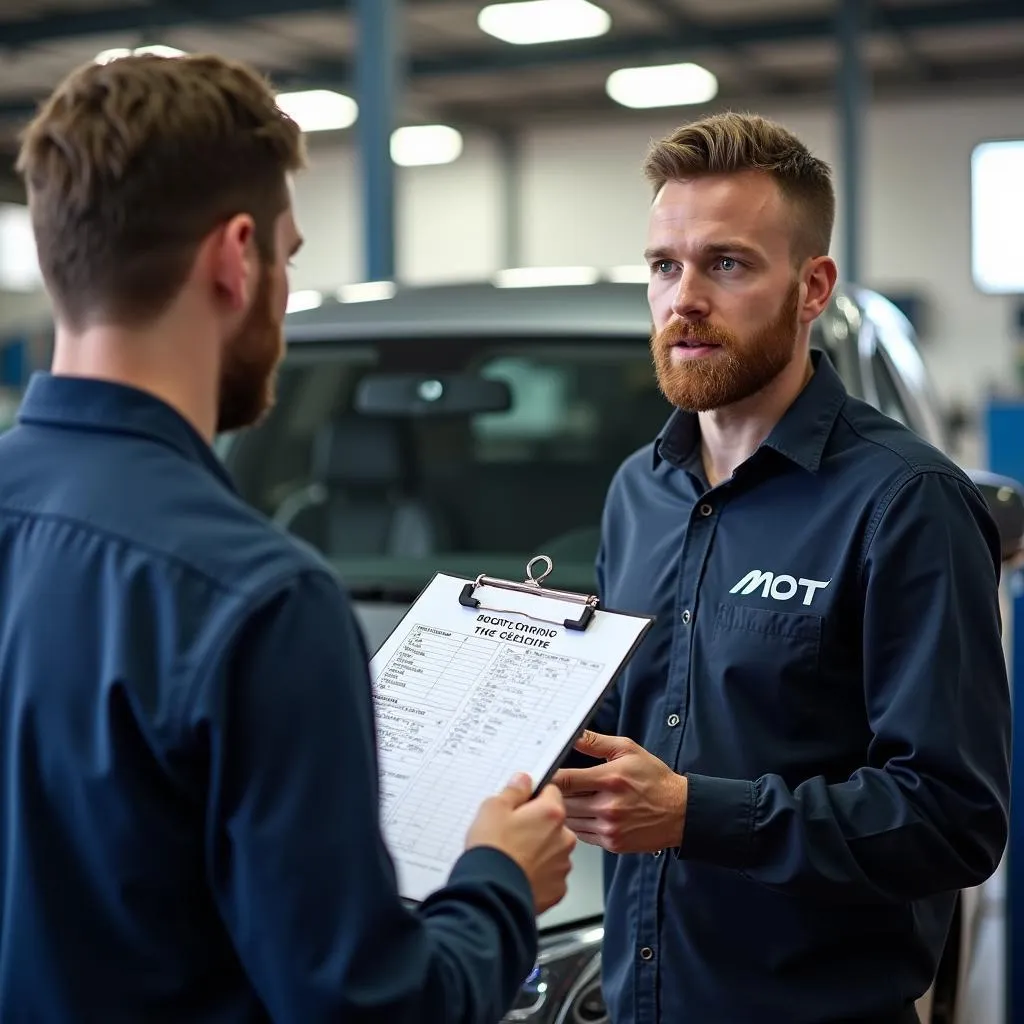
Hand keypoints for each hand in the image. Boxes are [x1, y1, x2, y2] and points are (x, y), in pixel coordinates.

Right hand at [466, 773, 577, 913]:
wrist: (490, 895)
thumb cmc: (492, 851)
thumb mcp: (493, 808)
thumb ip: (514, 791)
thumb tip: (524, 781)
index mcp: (551, 813)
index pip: (551, 792)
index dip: (534, 797)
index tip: (521, 805)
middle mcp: (563, 839)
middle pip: (554, 823)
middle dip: (537, 826)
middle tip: (511, 834)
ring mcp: (562, 866)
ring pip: (553, 850)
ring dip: (539, 851)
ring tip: (513, 857)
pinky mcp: (557, 890)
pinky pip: (551, 875)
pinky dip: (539, 875)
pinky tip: (519, 874)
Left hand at [553, 730, 687, 854]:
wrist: (679, 812)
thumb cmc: (655, 779)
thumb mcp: (629, 751)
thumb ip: (597, 743)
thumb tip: (575, 735)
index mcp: (611, 779)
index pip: (567, 780)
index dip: (550, 777)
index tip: (542, 774)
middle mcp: (609, 806)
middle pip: (563, 802)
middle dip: (555, 794)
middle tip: (552, 788)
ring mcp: (610, 828)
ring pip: (570, 821)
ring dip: (565, 811)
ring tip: (569, 800)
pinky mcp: (612, 843)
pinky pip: (582, 835)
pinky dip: (578, 824)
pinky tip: (585, 814)